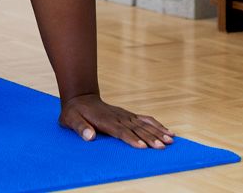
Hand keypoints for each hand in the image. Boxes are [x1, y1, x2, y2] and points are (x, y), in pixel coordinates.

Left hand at [59, 93, 174, 149]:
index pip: (121, 131)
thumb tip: (89, 136)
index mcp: (105, 121)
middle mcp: (118, 117)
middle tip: (163, 146)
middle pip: (137, 129)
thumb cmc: (75, 112)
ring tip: (171, 140)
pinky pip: (145, 119)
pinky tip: (167, 131)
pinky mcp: (128, 115)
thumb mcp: (71, 120)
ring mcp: (125, 115)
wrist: (81, 97)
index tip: (143, 146)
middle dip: (150, 138)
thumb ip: (80, 128)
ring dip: (157, 132)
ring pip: (144, 124)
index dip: (132, 139)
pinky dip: (157, 125)